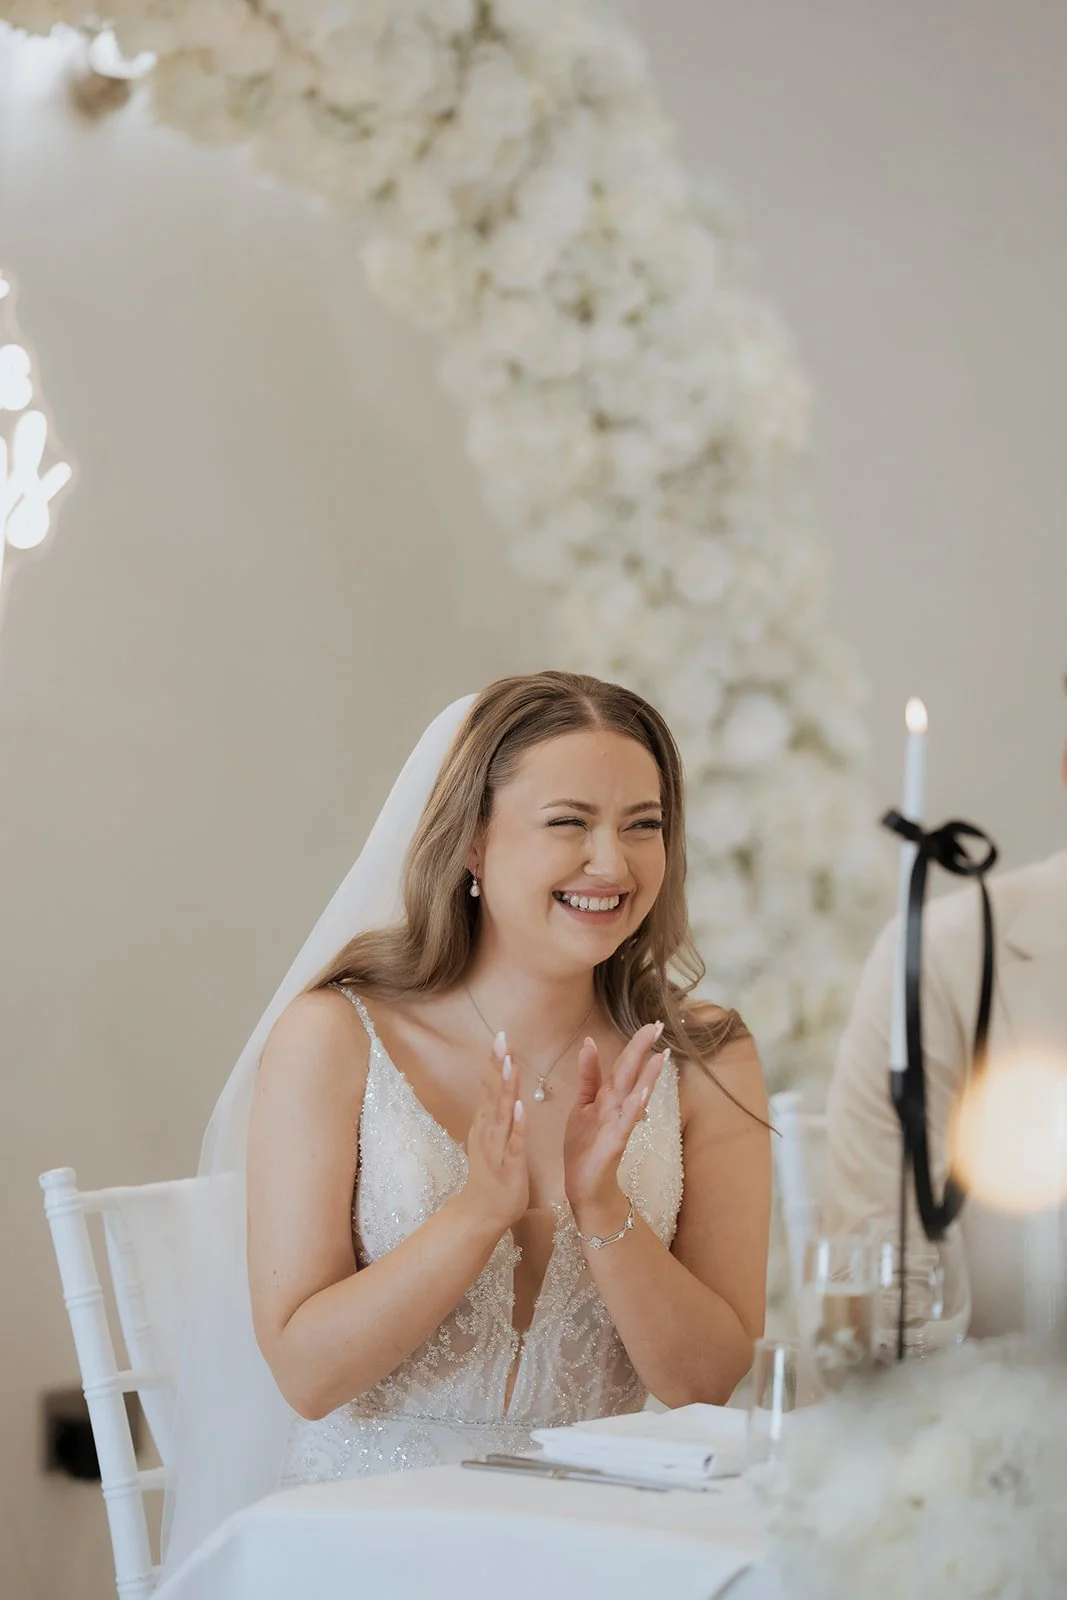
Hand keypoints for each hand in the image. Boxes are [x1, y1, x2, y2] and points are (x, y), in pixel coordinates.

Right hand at [460, 1035, 527, 1237]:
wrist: (481, 1214)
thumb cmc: (490, 1177)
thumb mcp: (489, 1139)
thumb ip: (492, 1116)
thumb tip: (492, 1091)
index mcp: (487, 1124)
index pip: (491, 1087)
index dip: (495, 1062)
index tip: (501, 1037)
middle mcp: (489, 1131)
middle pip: (493, 1093)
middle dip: (498, 1065)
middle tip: (502, 1037)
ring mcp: (498, 1148)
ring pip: (503, 1112)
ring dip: (506, 1088)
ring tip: (510, 1063)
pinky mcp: (509, 1165)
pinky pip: (514, 1142)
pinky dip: (517, 1124)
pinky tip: (521, 1107)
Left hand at [563, 1023, 667, 1223]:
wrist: (586, 1187)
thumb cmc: (586, 1147)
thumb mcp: (584, 1105)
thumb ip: (589, 1076)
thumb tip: (589, 1043)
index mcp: (607, 1097)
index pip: (623, 1065)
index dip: (636, 1045)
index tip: (652, 1024)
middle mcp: (615, 1108)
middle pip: (630, 1074)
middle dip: (642, 1051)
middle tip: (659, 1026)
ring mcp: (617, 1125)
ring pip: (632, 1096)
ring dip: (646, 1077)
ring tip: (661, 1056)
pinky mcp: (613, 1143)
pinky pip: (625, 1123)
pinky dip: (634, 1107)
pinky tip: (643, 1093)